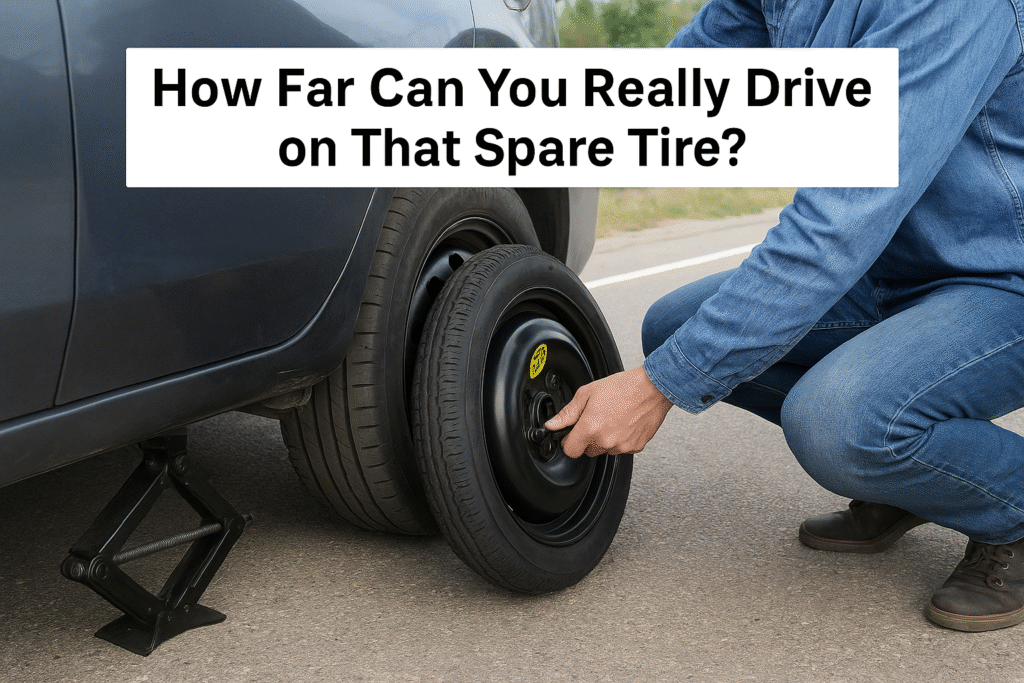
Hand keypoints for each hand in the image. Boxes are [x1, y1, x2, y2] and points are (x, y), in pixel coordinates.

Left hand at [544, 365, 672, 458]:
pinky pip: (621, 449)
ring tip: (612, 419)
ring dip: (605, 440)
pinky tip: (624, 424)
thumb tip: (552, 425)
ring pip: (605, 450)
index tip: (572, 434)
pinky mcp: (636, 447)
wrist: (652, 388)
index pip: (570, 451)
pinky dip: (620, 440)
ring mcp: (622, 446)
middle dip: (587, 439)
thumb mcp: (587, 393)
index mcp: (590, 428)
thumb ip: (567, 413)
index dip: (569, 442)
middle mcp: (606, 441)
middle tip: (596, 420)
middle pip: (587, 451)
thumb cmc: (622, 387)